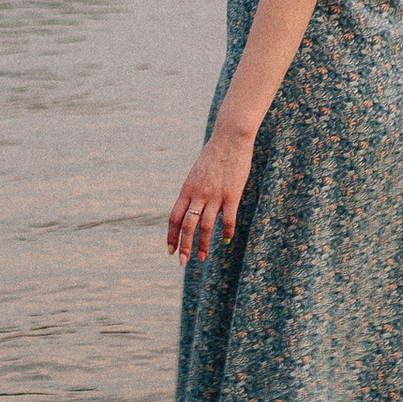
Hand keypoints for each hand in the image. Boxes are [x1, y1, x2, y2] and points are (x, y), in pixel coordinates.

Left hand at [167, 122, 254, 262]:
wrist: (230, 138)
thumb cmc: (213, 156)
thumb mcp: (197, 174)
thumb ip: (193, 192)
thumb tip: (191, 210)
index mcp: (187, 189)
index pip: (174, 217)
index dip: (171, 236)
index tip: (170, 250)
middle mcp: (198, 194)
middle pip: (187, 226)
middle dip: (184, 246)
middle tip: (183, 262)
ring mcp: (215, 195)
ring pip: (206, 226)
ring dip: (203, 245)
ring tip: (203, 258)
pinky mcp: (232, 194)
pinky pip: (228, 219)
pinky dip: (226, 232)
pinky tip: (226, 241)